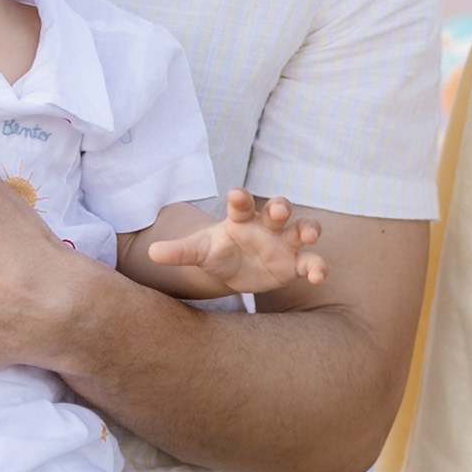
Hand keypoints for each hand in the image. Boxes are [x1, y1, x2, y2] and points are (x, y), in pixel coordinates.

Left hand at [147, 190, 326, 294]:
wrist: (234, 270)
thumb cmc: (217, 253)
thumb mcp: (198, 252)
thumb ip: (179, 251)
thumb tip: (152, 254)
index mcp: (241, 219)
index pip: (241, 204)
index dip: (240, 198)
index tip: (234, 194)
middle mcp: (266, 226)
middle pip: (279, 209)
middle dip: (280, 207)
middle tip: (278, 209)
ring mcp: (284, 243)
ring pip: (302, 229)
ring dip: (308, 229)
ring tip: (309, 236)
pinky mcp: (295, 264)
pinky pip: (311, 262)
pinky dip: (318, 267)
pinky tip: (319, 277)